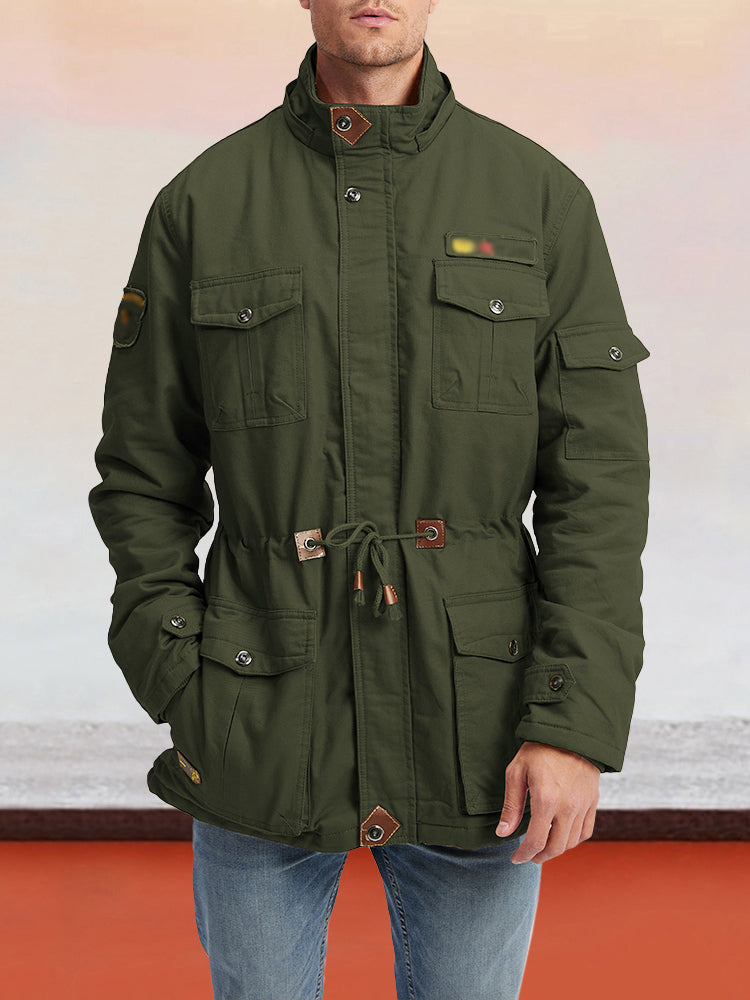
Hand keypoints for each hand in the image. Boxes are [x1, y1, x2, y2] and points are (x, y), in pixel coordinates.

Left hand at [495, 741, 599, 863]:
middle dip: (539, 856)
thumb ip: (511, 806)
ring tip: (543, 847)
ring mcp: (583, 805)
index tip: (515, 858)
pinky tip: (562, 837)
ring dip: (556, 850)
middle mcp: (568, 807)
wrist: (570, 732)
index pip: (536, 841)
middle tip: (528, 856)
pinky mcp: (593, 801)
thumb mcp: (516, 772)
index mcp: (546, 800)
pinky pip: (585, 831)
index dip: (524, 854)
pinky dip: (573, 840)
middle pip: (555, 847)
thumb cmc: (539, 749)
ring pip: (571, 842)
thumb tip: (503, 833)